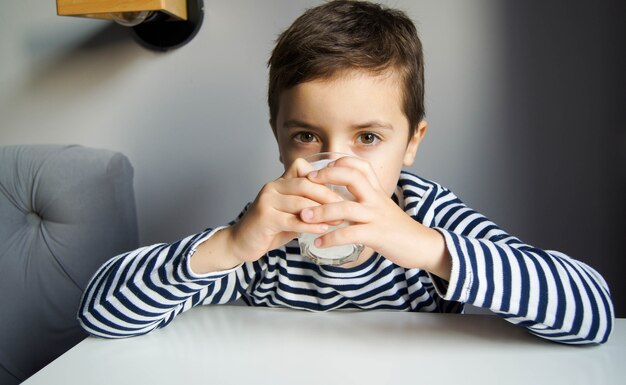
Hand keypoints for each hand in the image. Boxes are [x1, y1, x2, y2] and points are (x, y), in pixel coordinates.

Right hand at [228, 158, 343, 262]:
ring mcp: (267, 201)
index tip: (340, 188)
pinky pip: (292, 220)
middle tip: (345, 206)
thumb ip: (307, 204)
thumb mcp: (290, 212)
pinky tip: (323, 229)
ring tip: (338, 220)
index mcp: (279, 182)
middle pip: (305, 184)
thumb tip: (337, 203)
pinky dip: (310, 225)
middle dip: (328, 195)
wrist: (241, 243)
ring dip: (322, 212)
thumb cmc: (270, 228)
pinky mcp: (264, 218)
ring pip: (300, 202)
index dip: (322, 176)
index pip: (302, 167)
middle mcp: (272, 187)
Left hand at [300, 157, 449, 278]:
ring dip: (321, 211)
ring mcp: (377, 216)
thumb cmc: (398, 228)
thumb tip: (341, 201)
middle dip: (327, 176)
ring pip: (346, 207)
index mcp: (378, 191)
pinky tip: (318, 243)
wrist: (422, 246)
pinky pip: (350, 234)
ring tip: (304, 217)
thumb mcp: (382, 208)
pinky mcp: (377, 235)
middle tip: (306, 182)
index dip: (340, 162)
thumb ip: (365, 201)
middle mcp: (377, 199)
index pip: (360, 166)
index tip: (322, 168)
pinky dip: (331, 238)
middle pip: (352, 177)